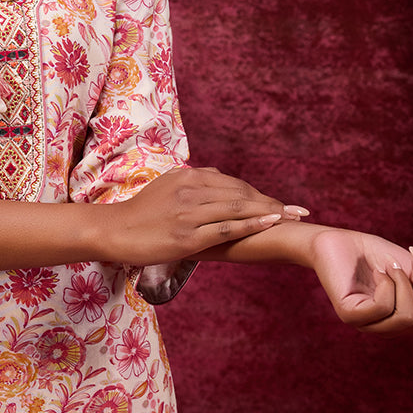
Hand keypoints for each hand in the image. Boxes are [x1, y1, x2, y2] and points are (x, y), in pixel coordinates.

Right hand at [104, 164, 305, 266]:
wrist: (113, 231)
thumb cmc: (140, 214)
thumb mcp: (167, 189)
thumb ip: (193, 186)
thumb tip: (216, 186)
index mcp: (188, 177)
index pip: (233, 184)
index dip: (259, 194)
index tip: (280, 203)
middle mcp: (192, 190)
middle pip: (241, 194)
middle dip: (272, 203)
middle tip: (298, 212)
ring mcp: (190, 213)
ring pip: (238, 208)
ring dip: (269, 213)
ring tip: (292, 219)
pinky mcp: (187, 236)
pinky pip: (227, 228)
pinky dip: (252, 225)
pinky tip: (270, 224)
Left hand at [310, 228, 412, 335]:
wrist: (340, 241)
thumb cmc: (376, 255)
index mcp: (409, 320)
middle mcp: (391, 327)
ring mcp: (370, 324)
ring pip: (408, 317)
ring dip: (405, 282)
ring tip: (390, 265)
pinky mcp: (351, 316)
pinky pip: (383, 308)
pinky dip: (387, 284)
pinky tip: (377, 272)